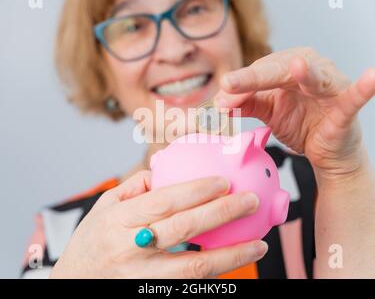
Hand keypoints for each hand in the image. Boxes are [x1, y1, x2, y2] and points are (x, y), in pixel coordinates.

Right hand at [50, 171, 265, 278]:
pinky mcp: (154, 292)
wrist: (75, 283)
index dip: (197, 190)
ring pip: (194, 267)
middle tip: (250, 200)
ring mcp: (143, 276)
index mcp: (119, 220)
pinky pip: (190, 284)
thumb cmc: (92, 241)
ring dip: (231, 254)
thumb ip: (135, 186)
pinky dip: (217, 274)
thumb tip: (165, 169)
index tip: (224, 181)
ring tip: (259, 243)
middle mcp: (130, 248)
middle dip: (222, 213)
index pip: (164, 201)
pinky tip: (235, 262)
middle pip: (184, 229)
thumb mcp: (104, 207)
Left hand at [214, 47, 374, 177]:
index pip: (260, 72)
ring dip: (307, 73)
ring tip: (298, 66)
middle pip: (280, 70)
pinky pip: (353, 98)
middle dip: (254, 77)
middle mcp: (309, 70)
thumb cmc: (298, 123)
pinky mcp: (345, 108)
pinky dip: (363, 88)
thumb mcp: (267, 112)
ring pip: (315, 78)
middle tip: (229, 84)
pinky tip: (372, 77)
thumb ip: (246, 104)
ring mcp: (330, 88)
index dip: (239, 85)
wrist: (322, 151)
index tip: (219, 99)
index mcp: (287, 69)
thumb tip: (220, 101)